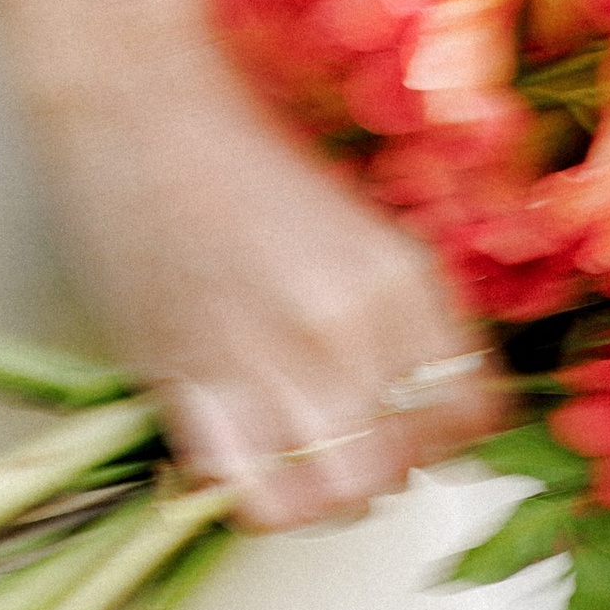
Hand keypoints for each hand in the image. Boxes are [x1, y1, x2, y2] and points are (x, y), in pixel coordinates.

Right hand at [43, 40, 507, 533]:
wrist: (139, 107)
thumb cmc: (244, 162)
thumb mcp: (360, 230)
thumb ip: (400, 316)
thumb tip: (420, 406)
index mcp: (405, 278)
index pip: (469, 412)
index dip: (444, 436)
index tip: (412, 428)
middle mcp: (352, 325)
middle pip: (404, 467)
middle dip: (381, 473)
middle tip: (346, 449)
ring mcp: (275, 358)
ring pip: (339, 496)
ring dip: (323, 497)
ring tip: (297, 466)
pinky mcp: (196, 380)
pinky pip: (259, 500)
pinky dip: (261, 502)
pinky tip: (247, 468)